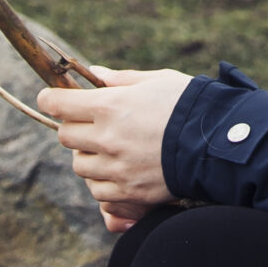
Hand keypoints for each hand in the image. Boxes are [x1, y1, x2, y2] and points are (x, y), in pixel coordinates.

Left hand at [39, 66, 191, 233]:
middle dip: (73, 126)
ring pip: (79, 165)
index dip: (50, 99)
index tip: (50, 98)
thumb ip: (121, 80)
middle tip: (89, 122)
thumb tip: (95, 75)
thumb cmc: (188, 104)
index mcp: (110, 106)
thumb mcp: (157, 81)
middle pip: (65, 136)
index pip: (59, 104)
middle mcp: (107, 139)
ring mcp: (116, 168)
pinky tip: (116, 170)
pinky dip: (101, 180)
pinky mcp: (128, 191)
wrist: (217, 144)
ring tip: (107, 148)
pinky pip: (97, 190)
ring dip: (87, 155)